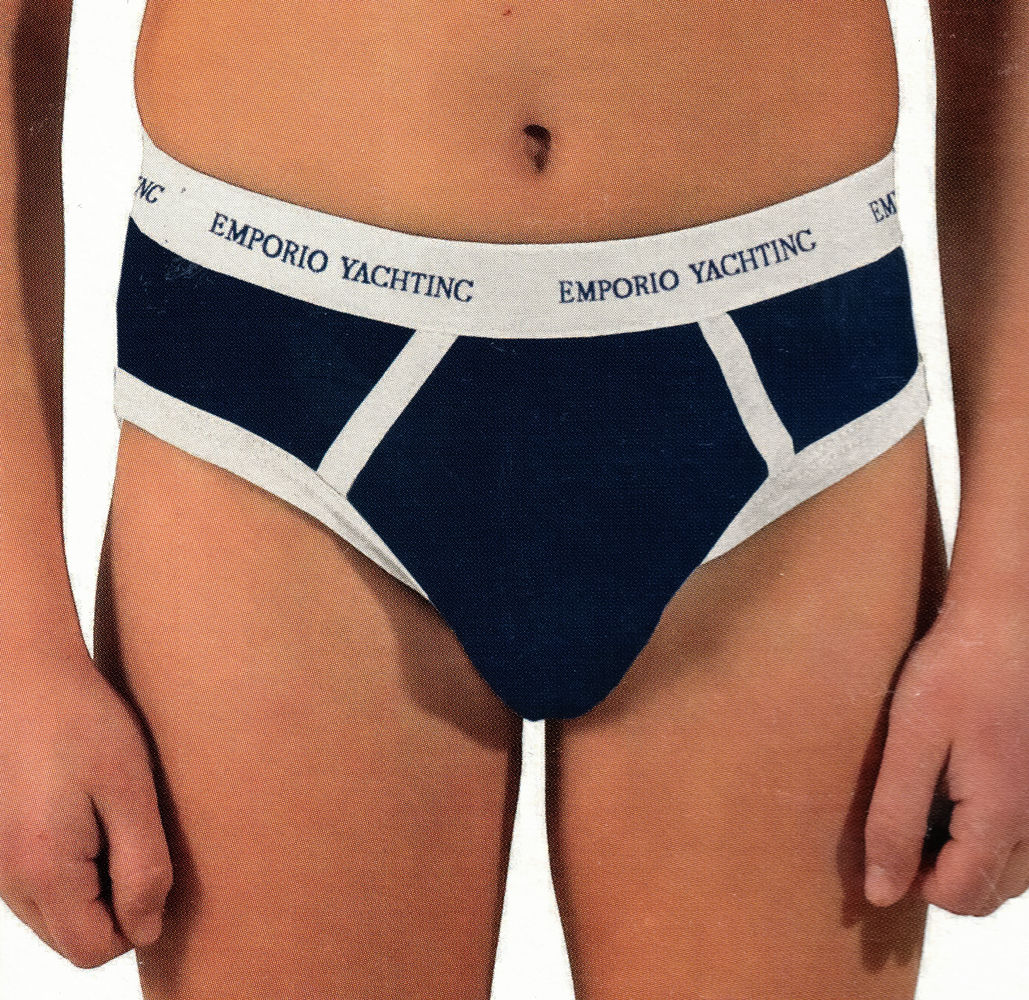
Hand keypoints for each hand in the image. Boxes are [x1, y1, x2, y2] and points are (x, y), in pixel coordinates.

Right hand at [0, 656, 171, 966]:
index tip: (153, 869)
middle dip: (114, 906)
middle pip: (71, 939)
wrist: (24, 674)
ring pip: (54, 914)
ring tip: (111, 819)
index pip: (93, 951)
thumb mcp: (131, 790)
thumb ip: (142, 866)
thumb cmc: (83, 723)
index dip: (136, 923)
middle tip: (133, 836)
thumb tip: (147, 928)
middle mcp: (8, 878)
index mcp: (42, 870)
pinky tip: (88, 813)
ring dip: (92, 885)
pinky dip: (70, 866)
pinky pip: (39, 884)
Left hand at [864, 599, 1028, 914]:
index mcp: (1002, 817)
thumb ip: (896, 820)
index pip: (961, 898)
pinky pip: (1024, 834)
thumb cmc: (955, 671)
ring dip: (968, 855)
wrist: (1007, 620)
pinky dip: (990, 829)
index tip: (885, 840)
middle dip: (943, 875)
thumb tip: (882, 892)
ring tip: (927, 801)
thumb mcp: (911, 742)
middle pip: (991, 891)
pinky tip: (958, 784)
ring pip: (1013, 868)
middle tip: (903, 821)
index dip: (913, 882)